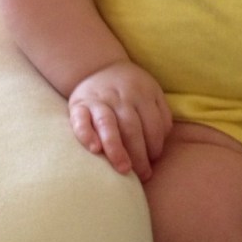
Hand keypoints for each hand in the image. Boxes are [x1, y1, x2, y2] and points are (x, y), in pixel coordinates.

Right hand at [68, 60, 171, 179]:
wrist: (98, 66)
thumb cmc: (130, 88)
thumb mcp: (152, 92)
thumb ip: (161, 115)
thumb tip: (162, 143)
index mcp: (142, 93)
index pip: (153, 124)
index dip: (155, 145)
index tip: (153, 162)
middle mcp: (121, 96)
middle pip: (132, 127)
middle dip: (139, 154)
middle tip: (143, 175)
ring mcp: (99, 100)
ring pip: (108, 124)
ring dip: (116, 148)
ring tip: (123, 169)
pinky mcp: (79, 104)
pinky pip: (81, 120)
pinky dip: (86, 134)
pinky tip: (94, 149)